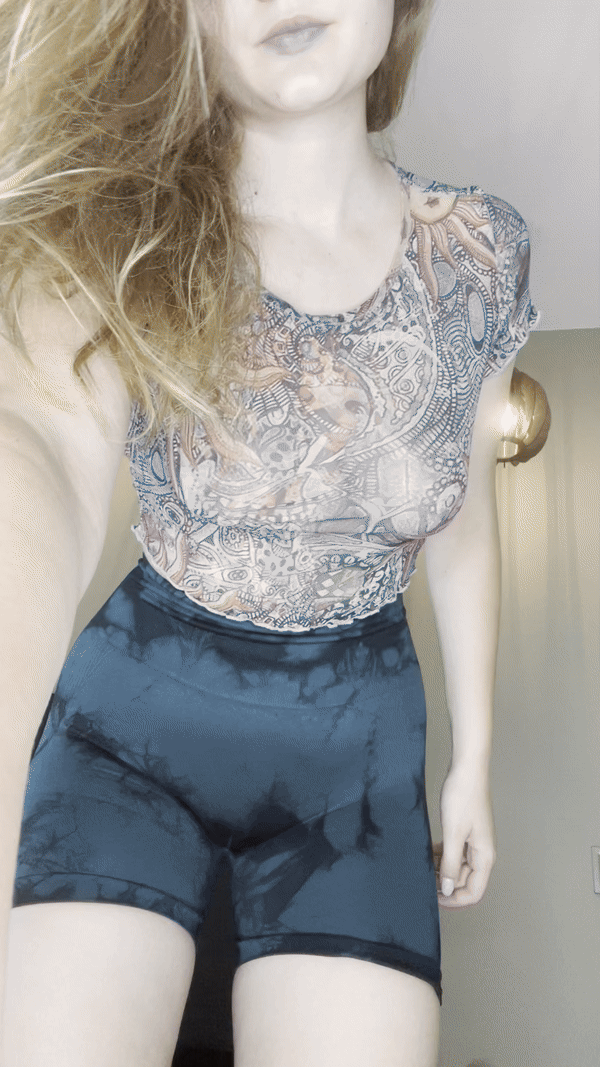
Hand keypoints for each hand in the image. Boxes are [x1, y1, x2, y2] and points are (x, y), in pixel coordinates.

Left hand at [432, 766, 496, 908]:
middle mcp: (483, 853)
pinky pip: (455, 853)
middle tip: (422, 883)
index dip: (454, 901)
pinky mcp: (467, 832)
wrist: (467, 769)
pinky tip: (429, 853)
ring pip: (458, 868)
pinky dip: (442, 857)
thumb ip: (450, 864)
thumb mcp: (453, 834)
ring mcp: (475, 842)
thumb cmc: (463, 797)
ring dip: (442, 871)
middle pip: (465, 882)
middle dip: (445, 886)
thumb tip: (447, 890)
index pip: (473, 892)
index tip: (433, 899)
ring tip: (423, 867)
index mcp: (485, 857)